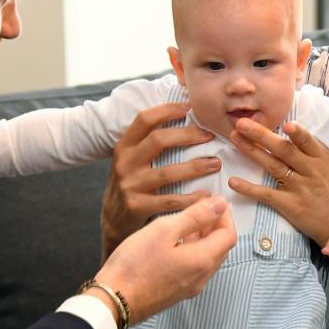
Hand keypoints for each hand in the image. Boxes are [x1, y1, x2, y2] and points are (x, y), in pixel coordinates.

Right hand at [95, 195, 236, 323]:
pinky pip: (195, 267)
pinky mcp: (177, 292)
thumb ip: (195, 216)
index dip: (225, 215)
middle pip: (221, 247)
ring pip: (208, 258)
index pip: (229, 235)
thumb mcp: (164, 230)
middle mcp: (202, 277)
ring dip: (204, 237)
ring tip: (188, 219)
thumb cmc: (135, 264)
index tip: (214, 200)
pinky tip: (175, 240)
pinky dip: (193, 249)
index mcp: (203, 261)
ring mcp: (190, 287)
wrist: (113, 301)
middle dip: (216, 225)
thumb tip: (220, 204)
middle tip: (202, 206)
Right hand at [101, 102, 220, 256]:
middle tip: (210, 135)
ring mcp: (130, 185)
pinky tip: (206, 196)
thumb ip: (149, 142)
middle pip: (158, 140)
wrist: (113, 220)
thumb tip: (183, 116)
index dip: (167, 110)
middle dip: (188, 135)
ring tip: (216, 163)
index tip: (190, 108)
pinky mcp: (137, 207)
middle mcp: (125, 163)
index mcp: (124, 146)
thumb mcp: (132, 159)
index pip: (144, 119)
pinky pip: (169, 200)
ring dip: (195, 167)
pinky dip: (191, 198)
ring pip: (167, 172)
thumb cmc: (131, 184)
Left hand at [228, 118, 328, 245]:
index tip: (286, 123)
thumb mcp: (327, 164)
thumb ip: (308, 148)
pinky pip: (267, 195)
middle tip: (241, 123)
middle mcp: (311, 171)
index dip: (298, 134)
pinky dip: (249, 188)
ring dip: (252, 151)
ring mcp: (300, 188)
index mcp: (320, 157)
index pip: (308, 142)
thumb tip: (285, 126)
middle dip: (261, 135)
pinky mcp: (291, 206)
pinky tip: (233, 181)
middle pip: (284, 150)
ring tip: (235, 139)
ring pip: (273, 166)